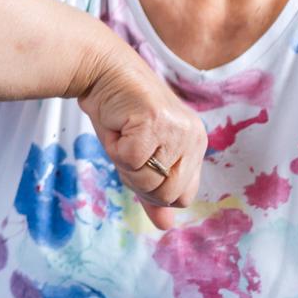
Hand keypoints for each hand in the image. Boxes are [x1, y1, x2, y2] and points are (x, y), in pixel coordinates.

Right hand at [74, 39, 205, 228]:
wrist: (102, 70)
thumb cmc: (120, 113)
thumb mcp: (139, 156)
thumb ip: (152, 190)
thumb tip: (166, 226)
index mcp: (196, 145)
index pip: (182, 196)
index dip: (154, 189)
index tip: (139, 161)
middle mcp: (194, 136)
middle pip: (167, 194)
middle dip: (138, 178)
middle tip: (128, 147)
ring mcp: (177, 128)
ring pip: (148, 180)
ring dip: (125, 163)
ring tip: (123, 133)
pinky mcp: (155, 120)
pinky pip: (131, 160)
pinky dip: (115, 148)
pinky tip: (117, 125)